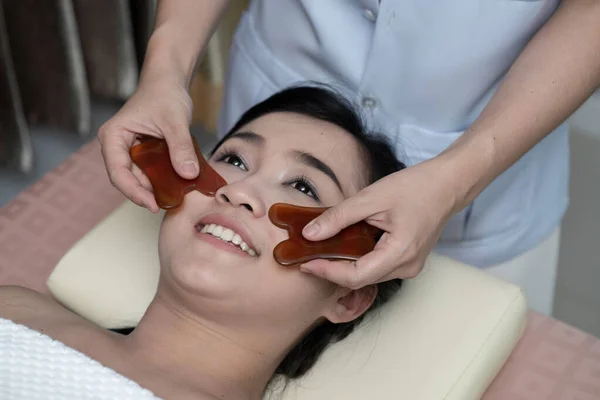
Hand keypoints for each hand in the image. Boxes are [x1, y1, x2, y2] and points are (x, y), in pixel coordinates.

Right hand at [98, 79, 195, 212]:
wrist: (169, 82)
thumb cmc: (165, 94)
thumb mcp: (175, 121)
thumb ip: (180, 147)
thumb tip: (188, 174)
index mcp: (113, 136)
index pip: (118, 173)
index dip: (134, 192)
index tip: (153, 204)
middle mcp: (116, 146)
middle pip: (126, 180)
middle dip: (146, 193)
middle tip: (168, 204)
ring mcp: (128, 151)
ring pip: (139, 178)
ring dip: (155, 188)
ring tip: (174, 196)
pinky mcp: (142, 153)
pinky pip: (149, 172)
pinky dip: (161, 179)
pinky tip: (176, 186)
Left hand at [300, 157, 459, 287]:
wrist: (448, 184)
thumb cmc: (416, 187)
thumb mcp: (371, 198)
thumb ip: (339, 217)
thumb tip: (310, 234)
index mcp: (400, 253)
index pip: (355, 276)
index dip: (327, 272)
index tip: (305, 262)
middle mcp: (407, 267)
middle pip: (360, 279)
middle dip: (332, 270)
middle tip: (307, 256)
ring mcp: (410, 266)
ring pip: (368, 275)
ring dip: (344, 265)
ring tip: (321, 249)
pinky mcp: (408, 260)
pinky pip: (378, 267)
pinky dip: (358, 259)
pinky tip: (344, 246)